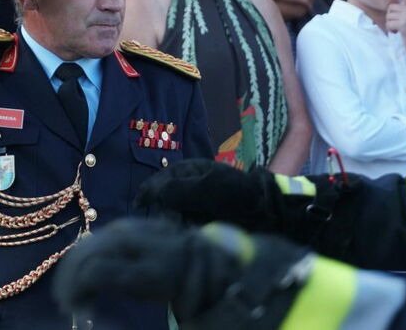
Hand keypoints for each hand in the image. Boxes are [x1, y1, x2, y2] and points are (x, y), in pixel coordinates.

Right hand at [54, 219, 307, 324]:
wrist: (294, 299)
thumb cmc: (242, 320)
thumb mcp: (197, 328)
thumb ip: (172, 319)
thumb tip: (103, 322)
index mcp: (169, 270)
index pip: (106, 268)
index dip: (79, 286)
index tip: (73, 310)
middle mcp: (169, 245)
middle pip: (109, 241)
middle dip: (81, 266)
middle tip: (68, 296)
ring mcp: (180, 236)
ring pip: (126, 231)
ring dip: (99, 251)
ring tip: (84, 279)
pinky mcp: (190, 237)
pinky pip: (145, 230)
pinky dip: (121, 243)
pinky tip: (116, 261)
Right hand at [135, 159, 278, 231]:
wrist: (265, 211)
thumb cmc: (235, 193)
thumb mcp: (206, 187)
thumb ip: (177, 189)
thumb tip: (154, 193)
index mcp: (189, 170)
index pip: (160, 179)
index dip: (148, 191)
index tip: (139, 205)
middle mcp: (189, 186)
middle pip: (164, 198)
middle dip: (165, 210)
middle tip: (172, 221)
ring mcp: (195, 203)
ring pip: (173, 213)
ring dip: (175, 222)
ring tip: (184, 229)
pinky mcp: (202, 219)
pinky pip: (185, 224)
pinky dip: (184, 229)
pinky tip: (190, 234)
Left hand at [384, 0, 405, 60]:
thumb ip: (403, 10)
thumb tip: (391, 4)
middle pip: (390, 7)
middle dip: (390, 17)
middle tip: (399, 24)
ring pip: (388, 16)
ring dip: (390, 24)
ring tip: (399, 29)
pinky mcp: (404, 25)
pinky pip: (389, 24)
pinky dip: (391, 29)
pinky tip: (398, 32)